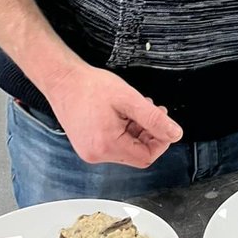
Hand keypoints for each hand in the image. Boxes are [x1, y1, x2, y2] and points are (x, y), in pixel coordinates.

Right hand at [44, 63, 183, 167]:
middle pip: (137, 154)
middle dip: (149, 133)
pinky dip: (124, 131)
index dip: (161, 142)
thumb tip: (174, 133)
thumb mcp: (129, 99)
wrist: (63, 80)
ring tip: (136, 109)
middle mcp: (96, 154)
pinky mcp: (87, 145)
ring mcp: (90, 151)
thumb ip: (154, 119)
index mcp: (107, 146)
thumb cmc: (89, 87)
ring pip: (127, 149)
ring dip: (137, 130)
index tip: (164, 125)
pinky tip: (123, 114)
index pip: (146, 157)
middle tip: (153, 111)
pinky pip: (114, 144)